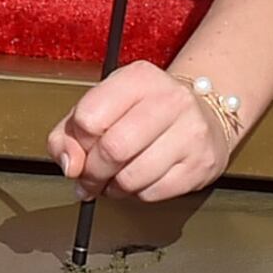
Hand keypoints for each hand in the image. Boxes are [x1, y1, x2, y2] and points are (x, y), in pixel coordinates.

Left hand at [51, 61, 242, 204]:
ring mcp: (191, 132)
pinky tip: (140, 181)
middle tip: (91, 179)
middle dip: (93, 174)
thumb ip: (69, 133)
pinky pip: (153, 194)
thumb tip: (71, 166)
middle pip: (113, 150)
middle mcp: (170, 99)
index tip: (81, 150)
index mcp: (138, 78)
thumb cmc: (144, 111)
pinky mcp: (201, 164)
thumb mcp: (102, 106)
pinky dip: (138, 194)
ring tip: (116, 179)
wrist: (203, 114)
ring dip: (114, 188)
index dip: (78, 143)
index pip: (89, 117)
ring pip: (132, 178)